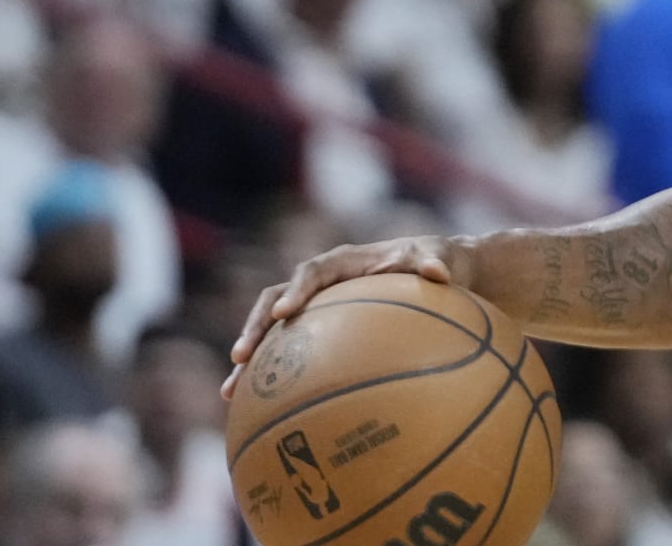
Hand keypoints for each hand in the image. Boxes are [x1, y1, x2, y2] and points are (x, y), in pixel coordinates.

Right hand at [222, 235, 469, 399]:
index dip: (295, 291)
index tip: (283, 314)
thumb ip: (435, 263)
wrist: (439, 271)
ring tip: (230, 392)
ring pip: (273, 330)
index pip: (311, 272)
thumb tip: (438, 273)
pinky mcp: (321, 330)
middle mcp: (322, 282)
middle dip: (254, 327)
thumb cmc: (437, 262)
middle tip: (241, 357)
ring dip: (251, 358)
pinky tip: (260, 413)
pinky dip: (274, 377)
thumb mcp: (441, 258)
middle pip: (274, 300)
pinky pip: (291, 353)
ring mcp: (317, 306)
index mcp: (343, 261)